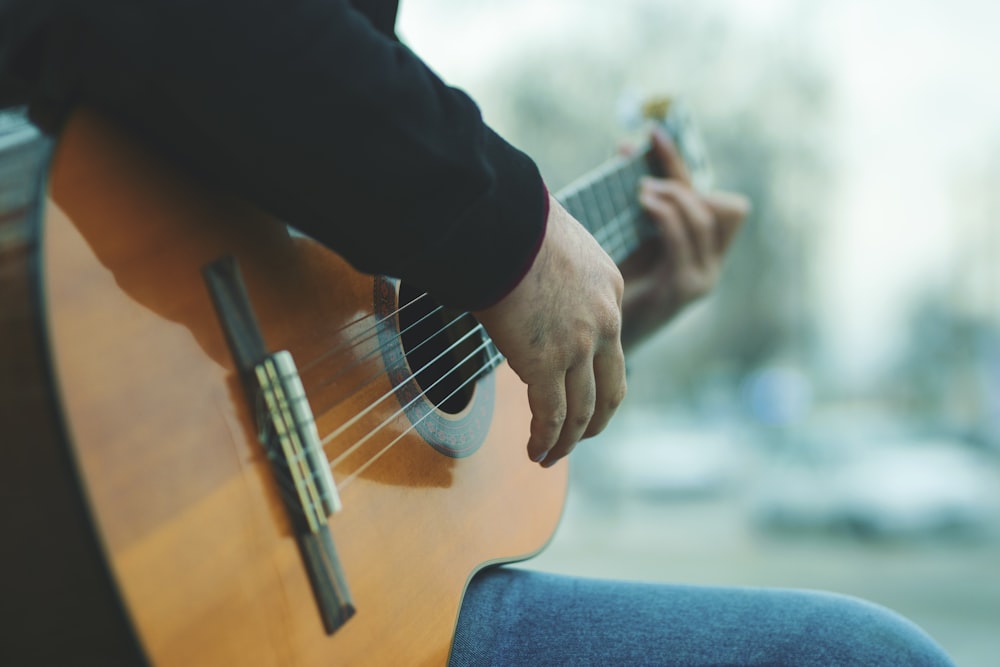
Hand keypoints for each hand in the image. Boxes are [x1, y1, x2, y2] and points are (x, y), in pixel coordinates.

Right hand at [474, 195, 626, 466]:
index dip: (595, 377)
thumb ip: (556, 274)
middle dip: (596, 421)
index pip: (610, 348)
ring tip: (550, 456)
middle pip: (610, 389)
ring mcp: (580, 346)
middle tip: (578, 436)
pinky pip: (552, 415)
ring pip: (583, 410)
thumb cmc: (513, 224)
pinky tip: (536, 452)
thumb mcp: (556, 245)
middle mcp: (605, 323)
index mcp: (610, 290)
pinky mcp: (547, 363)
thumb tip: (528, 285)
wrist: (502, 223)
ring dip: (567, 441)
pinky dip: (547, 440)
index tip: (576, 391)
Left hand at [619, 128, 748, 350]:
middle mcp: (710, 260)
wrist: (594, 339)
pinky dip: (667, 215)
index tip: (652, 134)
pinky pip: (685, 240)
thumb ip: (631, 198)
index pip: (703, 193)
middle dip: (676, 176)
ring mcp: (704, 276)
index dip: (678, 163)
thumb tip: (627, 147)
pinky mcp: (687, 289)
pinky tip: (644, 204)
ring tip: (641, 190)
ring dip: (672, 196)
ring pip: (702, 217)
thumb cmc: (603, 284)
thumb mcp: (623, 233)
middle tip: (642, 165)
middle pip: (710, 201)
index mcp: (697, 246)